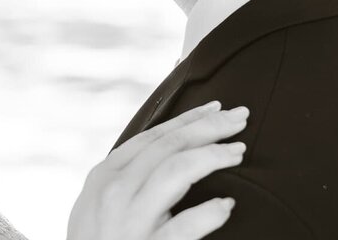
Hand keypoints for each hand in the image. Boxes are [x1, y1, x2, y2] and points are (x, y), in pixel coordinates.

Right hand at [67, 102, 247, 239]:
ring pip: (176, 171)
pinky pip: (182, 228)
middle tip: (241, 118)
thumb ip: (125, 179)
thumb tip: (168, 152)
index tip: (217, 109)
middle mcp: (114, 192)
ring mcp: (129, 221)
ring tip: (239, 152)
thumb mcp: (96, 204)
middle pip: (170, 146)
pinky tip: (226, 206)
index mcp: (104, 176)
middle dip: (209, 127)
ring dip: (212, 156)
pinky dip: (207, 214)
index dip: (188, 119)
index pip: (153, 137)